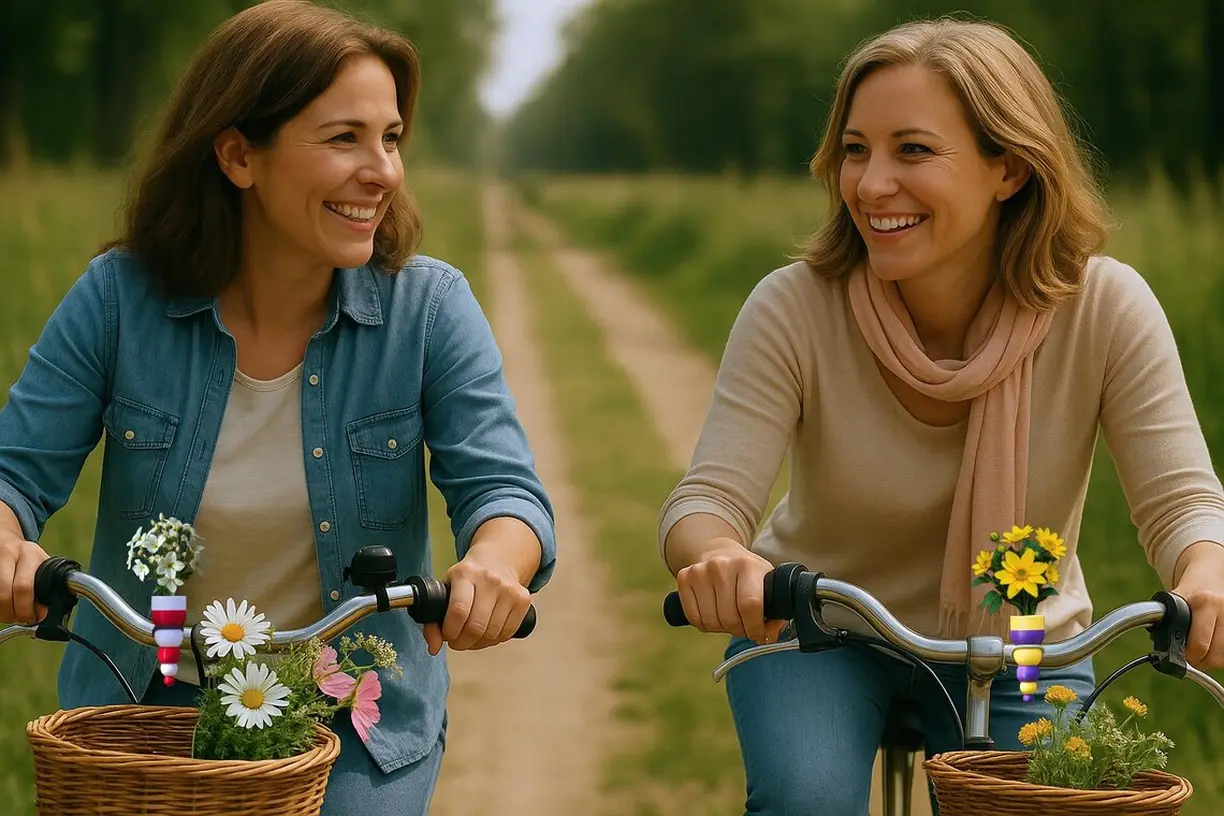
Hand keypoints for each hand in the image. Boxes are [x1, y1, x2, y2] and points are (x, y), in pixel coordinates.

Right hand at [0, 536, 49, 624]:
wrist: (5, 541)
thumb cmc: (28, 559)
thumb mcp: (42, 565)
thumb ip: (46, 585)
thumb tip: (42, 613)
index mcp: (29, 553)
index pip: (24, 586)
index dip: (27, 608)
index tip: (34, 618)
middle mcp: (9, 554)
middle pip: (5, 593)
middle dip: (12, 613)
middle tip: (20, 619)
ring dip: (2, 612)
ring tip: (10, 614)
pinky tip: (3, 607)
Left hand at [423, 545, 532, 655]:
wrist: (498, 560)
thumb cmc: (466, 578)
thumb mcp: (445, 589)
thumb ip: (433, 620)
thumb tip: (433, 648)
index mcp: (465, 573)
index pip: (458, 611)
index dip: (450, 632)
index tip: (448, 635)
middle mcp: (490, 579)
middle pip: (476, 627)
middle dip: (462, 642)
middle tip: (457, 641)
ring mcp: (509, 589)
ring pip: (492, 634)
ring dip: (478, 643)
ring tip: (471, 636)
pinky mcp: (523, 600)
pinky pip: (507, 633)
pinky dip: (494, 640)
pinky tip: (487, 632)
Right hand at [675, 538, 786, 643]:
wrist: (721, 552)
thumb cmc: (748, 574)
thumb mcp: (766, 583)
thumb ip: (775, 609)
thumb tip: (770, 634)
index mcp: (747, 564)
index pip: (750, 605)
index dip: (755, 627)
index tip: (759, 634)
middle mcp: (721, 565)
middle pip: (729, 618)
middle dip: (740, 630)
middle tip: (745, 627)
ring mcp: (700, 571)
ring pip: (710, 621)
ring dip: (722, 628)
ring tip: (730, 619)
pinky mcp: (684, 577)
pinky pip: (693, 617)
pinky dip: (705, 625)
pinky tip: (714, 615)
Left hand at [1172, 542, 1223, 671]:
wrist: (1211, 575)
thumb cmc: (1190, 592)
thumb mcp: (1173, 601)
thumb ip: (1166, 621)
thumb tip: (1162, 650)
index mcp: (1205, 602)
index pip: (1199, 646)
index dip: (1186, 657)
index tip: (1179, 654)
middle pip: (1214, 657)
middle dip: (1199, 661)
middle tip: (1190, 655)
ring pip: (1223, 659)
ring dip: (1212, 659)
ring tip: (1202, 648)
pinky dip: (1221, 654)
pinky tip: (1214, 644)